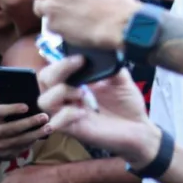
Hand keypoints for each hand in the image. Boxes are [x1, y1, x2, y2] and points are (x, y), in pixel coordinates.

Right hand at [0, 101, 51, 158]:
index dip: (12, 109)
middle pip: (12, 128)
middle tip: (44, 117)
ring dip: (36, 134)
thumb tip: (30, 93)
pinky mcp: (5, 153)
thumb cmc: (6, 117)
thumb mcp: (4, 108)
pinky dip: (33, 141)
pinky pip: (21, 148)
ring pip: (18, 140)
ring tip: (49, 127)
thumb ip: (12, 101)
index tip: (26, 107)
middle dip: (30, 122)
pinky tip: (43, 135)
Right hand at [37, 56, 155, 164]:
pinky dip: (66, 114)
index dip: (62, 61)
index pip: (55, 69)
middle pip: (43, 81)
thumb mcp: (122, 80)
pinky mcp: (74, 130)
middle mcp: (69, 98)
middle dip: (56, 71)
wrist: (139, 128)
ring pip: (44, 101)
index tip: (80, 58)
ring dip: (60, 92)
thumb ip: (111, 66)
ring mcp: (70, 114)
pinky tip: (83, 112)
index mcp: (77, 83)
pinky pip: (56, 122)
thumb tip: (103, 53)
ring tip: (82, 93)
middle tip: (78, 66)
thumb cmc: (128, 105)